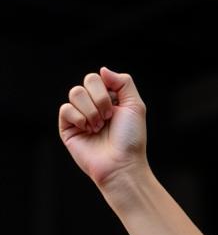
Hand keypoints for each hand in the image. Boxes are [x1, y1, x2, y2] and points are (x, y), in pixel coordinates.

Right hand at [59, 68, 148, 188]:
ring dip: (91, 111)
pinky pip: (65, 109)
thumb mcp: (135, 106)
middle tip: (108, 118)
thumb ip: (123, 82)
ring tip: (98, 127)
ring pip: (75, 93)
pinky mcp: (67, 127)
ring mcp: (79, 116)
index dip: (107, 91)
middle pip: (86, 81)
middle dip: (101, 100)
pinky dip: (79, 118)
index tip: (116, 109)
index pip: (98, 78)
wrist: (121, 164)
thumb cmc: (131, 139)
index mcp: (108, 99)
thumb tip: (102, 70)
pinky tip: (87, 131)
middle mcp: (93, 106)